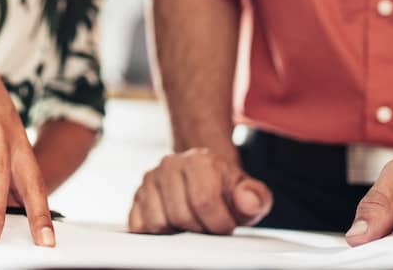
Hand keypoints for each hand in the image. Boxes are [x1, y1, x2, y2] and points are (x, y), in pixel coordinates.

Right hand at [128, 148, 271, 234]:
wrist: (204, 176)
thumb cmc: (226, 189)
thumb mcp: (249, 193)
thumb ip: (255, 197)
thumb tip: (246, 201)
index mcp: (199, 160)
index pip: (204, 202)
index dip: (218, 223)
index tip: (225, 225)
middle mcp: (170, 164)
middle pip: (181, 216)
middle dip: (199, 230)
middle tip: (208, 224)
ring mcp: (150, 180)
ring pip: (159, 223)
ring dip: (178, 232)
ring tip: (191, 221)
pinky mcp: (137, 197)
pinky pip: (141, 226)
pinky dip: (158, 233)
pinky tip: (173, 223)